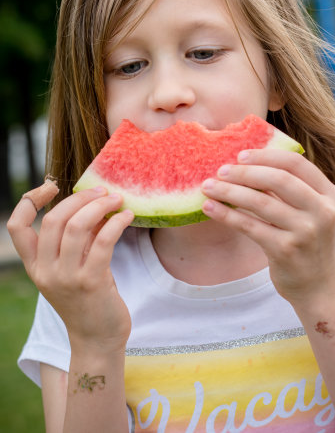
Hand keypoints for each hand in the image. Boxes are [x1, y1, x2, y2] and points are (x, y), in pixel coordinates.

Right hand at [7, 186, 133, 352]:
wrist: (97, 339)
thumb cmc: (88, 298)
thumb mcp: (71, 268)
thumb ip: (75, 239)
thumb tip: (94, 202)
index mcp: (35, 266)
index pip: (16, 227)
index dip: (29, 201)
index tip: (52, 186)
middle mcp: (45, 271)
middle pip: (53, 220)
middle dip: (79, 198)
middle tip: (102, 191)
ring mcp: (67, 278)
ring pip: (77, 226)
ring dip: (100, 206)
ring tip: (117, 199)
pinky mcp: (92, 282)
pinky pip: (103, 241)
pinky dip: (116, 222)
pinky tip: (127, 216)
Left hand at [201, 148, 334, 307]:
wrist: (320, 289)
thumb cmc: (309, 243)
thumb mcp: (311, 212)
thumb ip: (290, 189)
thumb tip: (247, 163)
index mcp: (329, 195)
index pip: (295, 163)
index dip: (265, 155)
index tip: (240, 155)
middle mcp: (322, 211)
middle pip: (278, 179)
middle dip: (244, 172)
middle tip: (220, 170)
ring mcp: (305, 231)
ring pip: (260, 201)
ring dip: (229, 191)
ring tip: (208, 187)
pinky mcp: (286, 250)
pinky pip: (249, 226)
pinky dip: (226, 214)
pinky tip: (210, 208)